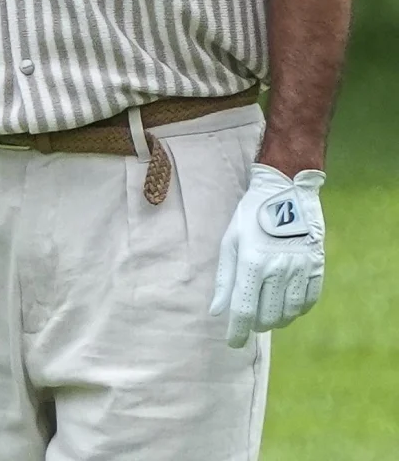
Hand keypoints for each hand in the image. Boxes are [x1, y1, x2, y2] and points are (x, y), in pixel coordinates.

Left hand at [210, 163, 325, 347]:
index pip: (243, 310)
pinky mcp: (317, 269)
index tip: (232, 343)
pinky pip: (308, 302)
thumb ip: (225, 279)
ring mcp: (300, 270)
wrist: (286, 192)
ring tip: (266, 313)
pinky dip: (296, 309)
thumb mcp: (230, 242)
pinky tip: (286, 304)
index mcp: (252, 263)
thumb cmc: (251, 216)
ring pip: (289, 313)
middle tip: (249, 320)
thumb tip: (217, 311)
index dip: (237, 332)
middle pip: (267, 316)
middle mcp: (277, 270)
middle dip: (255, 323)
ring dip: (276, 319)